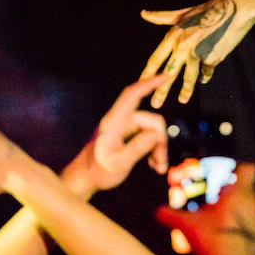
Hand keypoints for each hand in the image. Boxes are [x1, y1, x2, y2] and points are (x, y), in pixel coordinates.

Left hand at [60, 76, 168, 197]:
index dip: (149, 83)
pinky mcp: (130, 136)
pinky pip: (149, 137)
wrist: (86, 178)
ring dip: (159, 149)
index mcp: (114, 122)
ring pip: (153, 131)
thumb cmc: (98, 171)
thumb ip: (136, 148)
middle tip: (160, 164)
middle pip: (151, 120)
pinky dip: (154, 150)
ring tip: (158, 167)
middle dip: (160, 141)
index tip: (167, 76)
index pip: (132, 95)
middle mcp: (121, 121)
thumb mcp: (118, 164)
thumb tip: (155, 134)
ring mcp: (127, 128)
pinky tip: (154, 165)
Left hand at [141, 0, 254, 107]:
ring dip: (186, 90)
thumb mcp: (183, 14)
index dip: (148, 73)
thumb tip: (143, 13)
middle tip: (156, 104)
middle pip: (169, 73)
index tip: (140, 84)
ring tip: (182, 99)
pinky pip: (206, 71)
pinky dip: (205, 75)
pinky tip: (204, 79)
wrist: (234, 10)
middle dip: (162, 90)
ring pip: (189, 78)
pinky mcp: (212, 58)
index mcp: (174, 35)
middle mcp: (183, 46)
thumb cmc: (207, 10)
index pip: (156, 58)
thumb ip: (162, 17)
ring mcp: (198, 53)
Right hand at [156, 163, 254, 254]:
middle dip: (232, 189)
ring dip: (237, 206)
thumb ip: (171, 215)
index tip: (225, 173)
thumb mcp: (187, 225)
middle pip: (247, 187)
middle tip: (215, 196)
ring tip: (219, 215)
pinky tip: (226, 231)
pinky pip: (252, 221)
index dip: (238, 167)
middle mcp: (252, 204)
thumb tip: (158, 211)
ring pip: (250, 204)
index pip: (249, 169)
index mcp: (239, 194)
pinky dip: (242, 221)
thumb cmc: (211, 241)